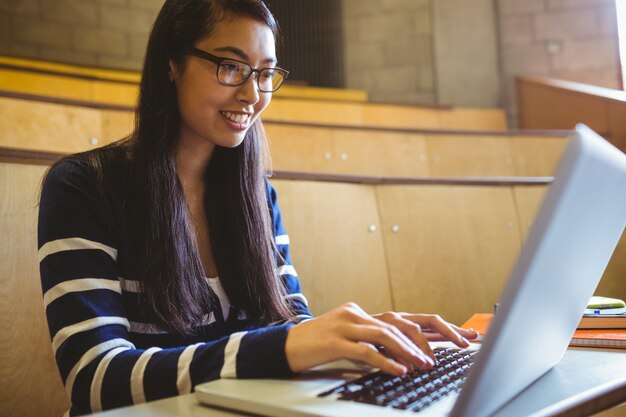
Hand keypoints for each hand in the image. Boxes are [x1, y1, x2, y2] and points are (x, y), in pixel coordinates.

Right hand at [285, 303, 475, 375]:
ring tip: (426, 365)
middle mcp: (360, 314)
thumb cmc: (320, 345)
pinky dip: (385, 361)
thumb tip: (407, 355)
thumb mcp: (351, 339)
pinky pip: (366, 351)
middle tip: (460, 345)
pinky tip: (400, 370)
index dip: (439, 326)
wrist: (286, 345)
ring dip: (410, 351)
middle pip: (404, 320)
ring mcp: (347, 324)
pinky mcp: (336, 340)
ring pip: (387, 334)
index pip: (409, 318)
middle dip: (437, 333)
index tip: (464, 336)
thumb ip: (376, 342)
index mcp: (366, 313)